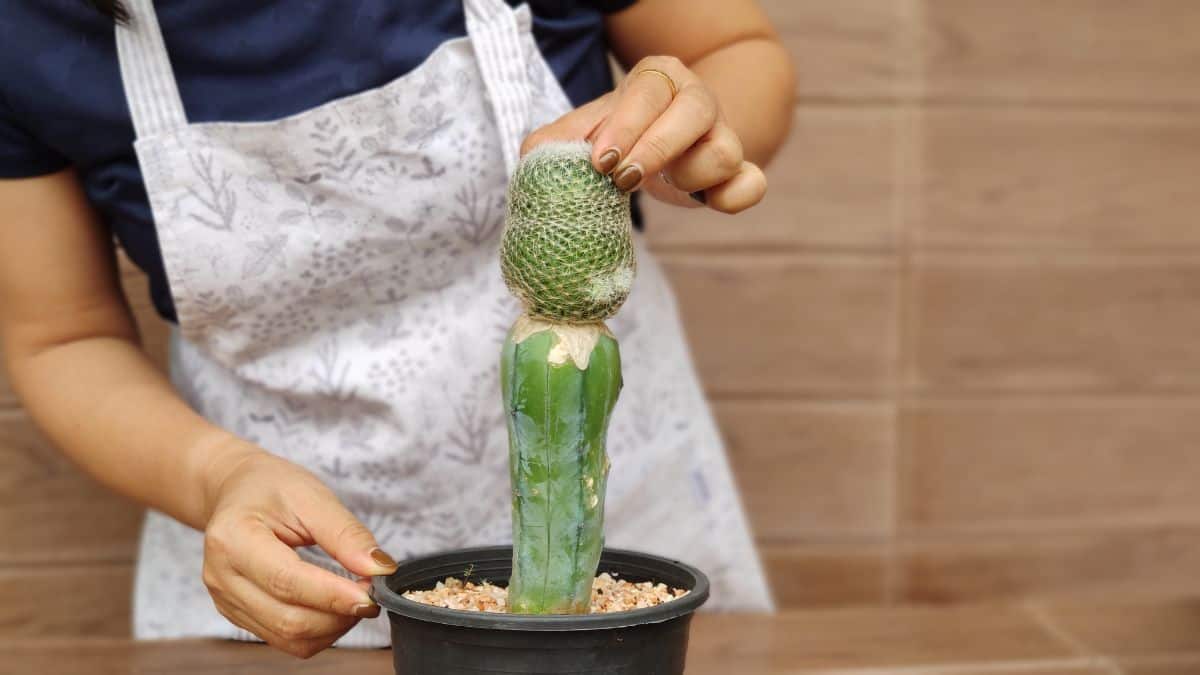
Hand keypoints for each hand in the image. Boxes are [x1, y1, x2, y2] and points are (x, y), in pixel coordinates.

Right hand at [199, 446, 397, 657]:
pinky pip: (284, 640)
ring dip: (332, 627)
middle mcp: (222, 578)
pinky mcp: (238, 615)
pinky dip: (318, 632)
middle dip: (339, 614)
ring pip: (288, 637)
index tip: (372, 594)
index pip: (286, 581)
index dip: (333, 595)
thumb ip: (345, 534)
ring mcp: (227, 601)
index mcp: (233, 540)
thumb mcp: (311, 496)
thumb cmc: (272, 487)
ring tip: (355, 598)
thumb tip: (380, 569)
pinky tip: (335, 607)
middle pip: (288, 619)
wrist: (237, 491)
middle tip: (372, 593)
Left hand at [523, 55, 767, 213]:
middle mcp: (698, 100)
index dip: (626, 127)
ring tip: (661, 184)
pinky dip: (734, 196)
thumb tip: (533, 159)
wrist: (658, 149)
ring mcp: (724, 135)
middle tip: (622, 180)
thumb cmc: (619, 136)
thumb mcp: (585, 131)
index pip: (650, 92)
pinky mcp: (738, 172)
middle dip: (656, 149)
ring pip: (725, 151)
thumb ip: (556, 141)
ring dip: (689, 175)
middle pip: (695, 112)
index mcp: (659, 78)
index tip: (600, 160)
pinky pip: (752, 183)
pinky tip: (706, 201)